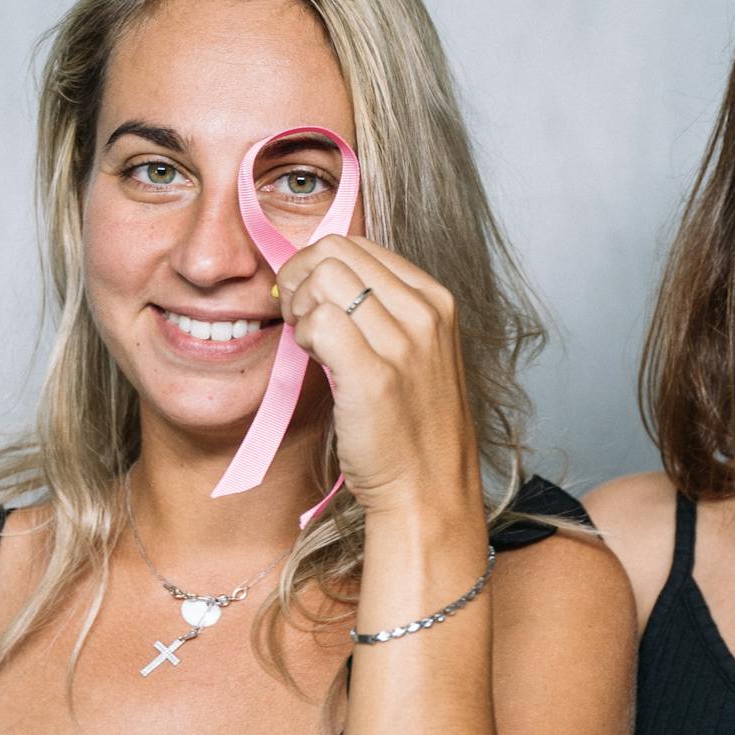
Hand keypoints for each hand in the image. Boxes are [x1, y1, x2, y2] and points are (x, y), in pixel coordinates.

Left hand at [275, 236, 481, 518]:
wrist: (428, 489)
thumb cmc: (412, 426)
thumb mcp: (415, 352)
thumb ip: (382, 310)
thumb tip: (320, 276)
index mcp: (436, 300)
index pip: (358, 244)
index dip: (317, 265)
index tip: (309, 301)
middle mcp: (425, 313)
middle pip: (335, 251)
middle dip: (300, 278)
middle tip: (297, 320)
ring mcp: (404, 343)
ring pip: (324, 277)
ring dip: (300, 306)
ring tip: (308, 343)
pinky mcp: (375, 376)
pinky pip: (320, 320)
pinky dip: (303, 335)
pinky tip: (313, 360)